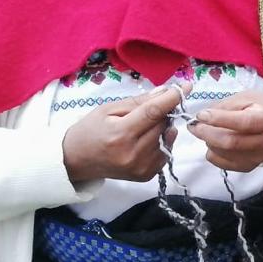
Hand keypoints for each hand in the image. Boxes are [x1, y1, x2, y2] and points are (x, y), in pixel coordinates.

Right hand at [62, 84, 182, 183]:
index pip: (153, 113)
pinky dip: (161, 142)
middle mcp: (134, 154)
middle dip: (162, 112)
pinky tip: (144, 141)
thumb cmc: (90, 130)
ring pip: (167, 137)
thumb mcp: (108, 109)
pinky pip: (166, 151)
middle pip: (163, 124)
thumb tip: (166, 91)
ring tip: (141, 128)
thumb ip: (139, 101)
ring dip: (161, 128)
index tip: (186, 87)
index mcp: (121, 134)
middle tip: (148, 110)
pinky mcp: (147, 175)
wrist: (76, 161)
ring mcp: (142, 167)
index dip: (171, 98)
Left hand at [187, 91, 262, 171]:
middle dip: (207, 133)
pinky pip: (224, 164)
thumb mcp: (249, 98)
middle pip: (230, 142)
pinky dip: (213, 154)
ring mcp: (258, 157)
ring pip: (224, 153)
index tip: (201, 115)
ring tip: (206, 131)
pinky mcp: (250, 166)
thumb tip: (204, 116)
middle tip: (194, 126)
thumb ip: (227, 105)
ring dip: (209, 142)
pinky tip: (214, 144)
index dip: (219, 119)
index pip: (242, 122)